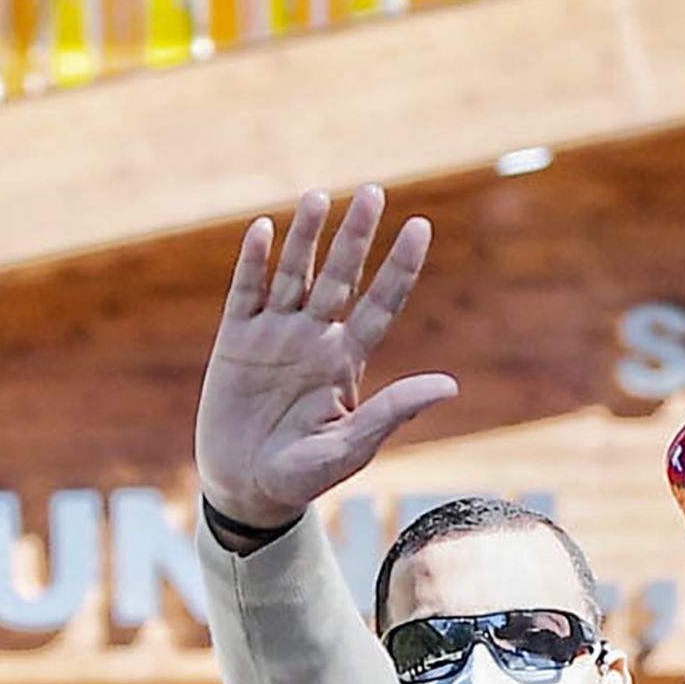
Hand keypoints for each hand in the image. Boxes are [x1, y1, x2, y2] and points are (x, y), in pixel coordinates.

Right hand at [195, 185, 459, 530]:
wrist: (246, 490)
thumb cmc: (303, 477)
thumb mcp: (350, 448)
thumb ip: (393, 412)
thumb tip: (449, 386)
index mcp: (346, 362)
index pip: (381, 304)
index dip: (399, 267)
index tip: (420, 227)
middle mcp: (315, 339)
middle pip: (340, 278)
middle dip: (356, 237)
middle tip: (375, 193)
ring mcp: (274, 335)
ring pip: (294, 275)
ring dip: (307, 238)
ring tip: (320, 197)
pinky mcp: (235, 341)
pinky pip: (246, 293)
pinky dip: (254, 263)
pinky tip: (265, 231)